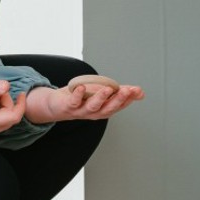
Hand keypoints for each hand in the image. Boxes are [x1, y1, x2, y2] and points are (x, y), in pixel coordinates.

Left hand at [25, 79, 143, 123]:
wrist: (58, 105)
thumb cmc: (83, 98)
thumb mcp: (104, 94)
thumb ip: (121, 93)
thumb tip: (140, 93)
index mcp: (104, 109)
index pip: (119, 105)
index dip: (128, 98)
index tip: (136, 90)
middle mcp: (95, 112)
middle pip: (108, 108)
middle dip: (118, 99)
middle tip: (127, 90)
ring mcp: (82, 110)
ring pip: (93, 106)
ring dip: (101, 98)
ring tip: (108, 89)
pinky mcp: (70, 106)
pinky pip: (74, 102)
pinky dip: (78, 95)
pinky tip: (82, 88)